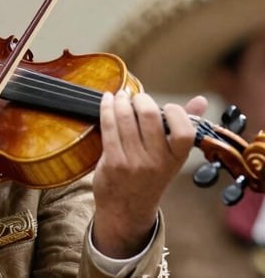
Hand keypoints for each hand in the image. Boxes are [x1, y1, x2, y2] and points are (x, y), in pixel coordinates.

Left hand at [92, 90, 206, 257]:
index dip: (175, 111)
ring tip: (119, 96)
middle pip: (150, 117)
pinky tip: (106, 101)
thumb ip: (185, 128)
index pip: (184, 130)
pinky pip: (109, 128)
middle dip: (141, 99)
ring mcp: (134, 162)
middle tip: (136, 96)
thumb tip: (201, 100)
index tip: (165, 106)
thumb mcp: (172, 158)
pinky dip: (106, 110)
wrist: (126, 210)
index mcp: (177, 159)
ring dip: (120, 101)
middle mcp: (157, 162)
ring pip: (126, 119)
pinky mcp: (113, 162)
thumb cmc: (150, 177)